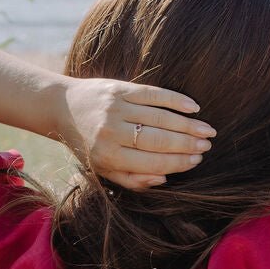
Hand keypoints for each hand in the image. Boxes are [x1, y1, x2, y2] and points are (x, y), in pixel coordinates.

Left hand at [55, 76, 215, 191]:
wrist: (62, 108)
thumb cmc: (87, 144)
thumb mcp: (103, 169)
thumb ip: (131, 179)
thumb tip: (163, 179)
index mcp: (109, 156)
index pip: (151, 161)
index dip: (177, 162)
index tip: (196, 161)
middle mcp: (112, 132)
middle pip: (159, 140)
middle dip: (187, 144)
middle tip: (207, 146)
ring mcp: (117, 108)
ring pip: (160, 118)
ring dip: (187, 125)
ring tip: (207, 130)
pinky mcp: (120, 89)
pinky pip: (152, 94)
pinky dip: (175, 100)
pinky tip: (193, 107)